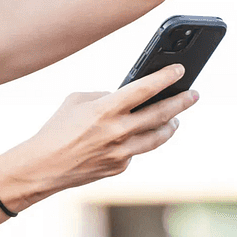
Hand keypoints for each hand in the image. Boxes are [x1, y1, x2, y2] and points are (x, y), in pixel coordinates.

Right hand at [0, 64, 195, 207]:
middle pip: (161, 114)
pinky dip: (138, 141)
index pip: (145, 89)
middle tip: (193, 93)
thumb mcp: (77, 101)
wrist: (42, 167)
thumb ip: (106, 97)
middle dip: (181, 102)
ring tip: (176, 118)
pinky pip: (136, 150)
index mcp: (106, 109)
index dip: (166, 77)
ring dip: (170, 125)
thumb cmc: (57, 128)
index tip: (181, 69)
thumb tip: (127, 98)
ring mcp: (121, 153)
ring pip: (157, 137)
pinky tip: (137, 136)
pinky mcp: (119, 167)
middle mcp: (118, 131)